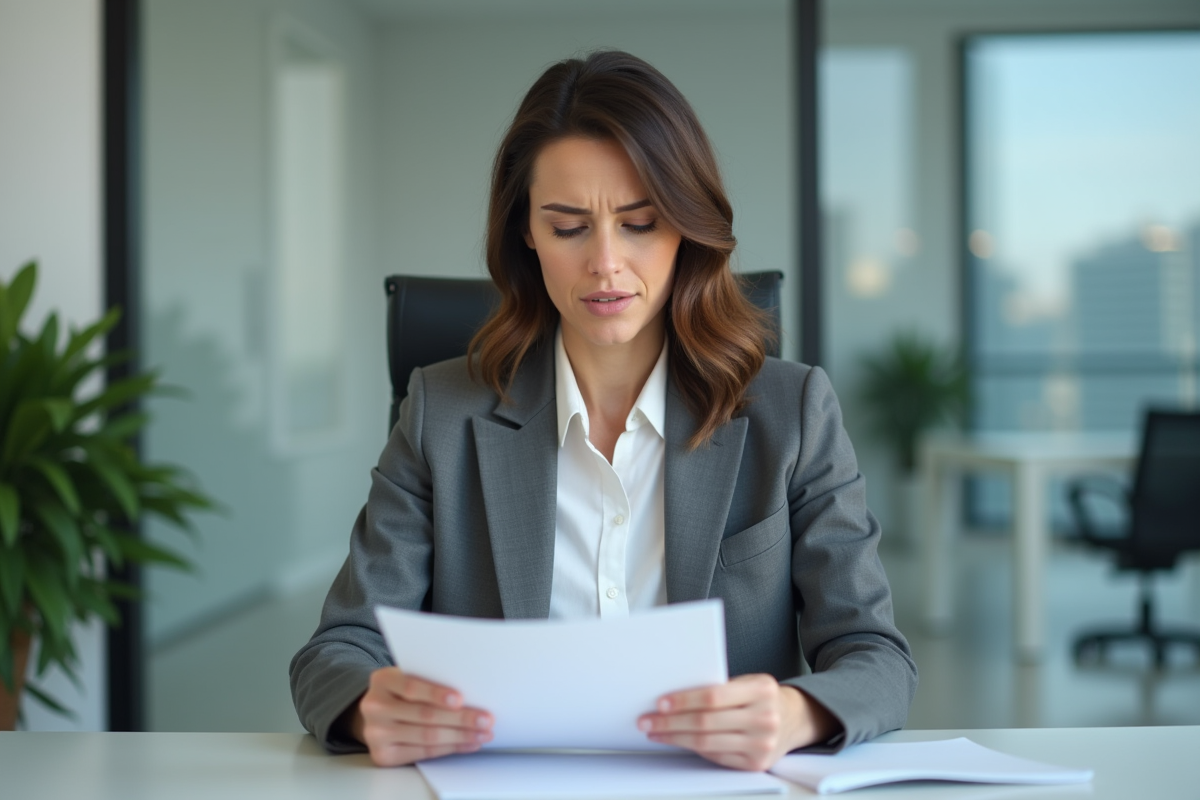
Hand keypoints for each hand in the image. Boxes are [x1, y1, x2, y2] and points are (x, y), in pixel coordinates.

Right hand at [350, 667, 493, 766]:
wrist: (378, 712)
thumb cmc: (401, 691)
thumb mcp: (408, 676)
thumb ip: (430, 679)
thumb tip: (472, 691)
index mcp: (382, 680)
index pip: (411, 687)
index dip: (436, 693)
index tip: (460, 699)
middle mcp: (375, 707)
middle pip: (424, 715)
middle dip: (460, 718)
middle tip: (486, 719)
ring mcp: (376, 733)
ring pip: (427, 736)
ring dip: (461, 736)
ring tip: (483, 734)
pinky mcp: (383, 755)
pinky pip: (423, 753)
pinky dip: (450, 748)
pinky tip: (467, 743)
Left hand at [637, 674, 838, 771]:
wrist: (795, 718)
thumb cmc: (762, 696)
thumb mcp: (748, 682)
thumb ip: (719, 688)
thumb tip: (673, 697)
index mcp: (761, 689)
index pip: (713, 697)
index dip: (683, 701)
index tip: (660, 703)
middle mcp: (764, 718)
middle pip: (706, 723)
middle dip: (670, 722)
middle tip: (646, 721)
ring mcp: (762, 744)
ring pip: (707, 743)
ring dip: (675, 738)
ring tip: (655, 732)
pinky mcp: (756, 764)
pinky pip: (715, 756)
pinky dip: (692, 749)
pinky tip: (677, 741)